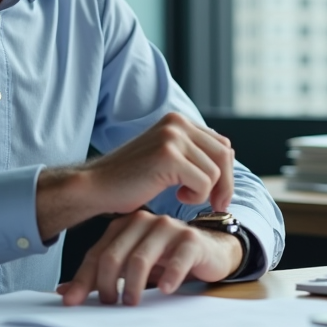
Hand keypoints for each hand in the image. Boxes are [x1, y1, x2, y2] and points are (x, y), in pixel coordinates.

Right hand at [36, 113, 235, 239]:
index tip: (219, 194)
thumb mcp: (166, 157)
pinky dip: (195, 196)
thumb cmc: (131, 179)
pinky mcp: (168, 156)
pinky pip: (203, 183)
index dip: (226, 172)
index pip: (222, 144)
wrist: (97, 186)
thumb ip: (192, 152)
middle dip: (225, 184)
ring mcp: (172, 137)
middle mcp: (177, 123)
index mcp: (178, 121)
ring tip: (182, 197)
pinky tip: (176, 197)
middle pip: (224, 155)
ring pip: (215, 172)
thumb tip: (229, 158)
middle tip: (216, 205)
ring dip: (204, 193)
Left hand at [56, 210, 243, 305]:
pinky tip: (164, 289)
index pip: (97, 253)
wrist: (210, 251)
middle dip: (106, 284)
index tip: (72, 302)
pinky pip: (176, 259)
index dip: (83, 279)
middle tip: (109, 304)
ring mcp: (168, 228)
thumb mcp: (132, 266)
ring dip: (132, 285)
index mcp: (125, 225)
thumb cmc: (167, 259)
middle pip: (115, 255)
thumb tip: (65, 293)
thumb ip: (101, 275)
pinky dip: (168, 276)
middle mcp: (144, 221)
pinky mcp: (191, 239)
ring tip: (131, 303)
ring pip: (140, 258)